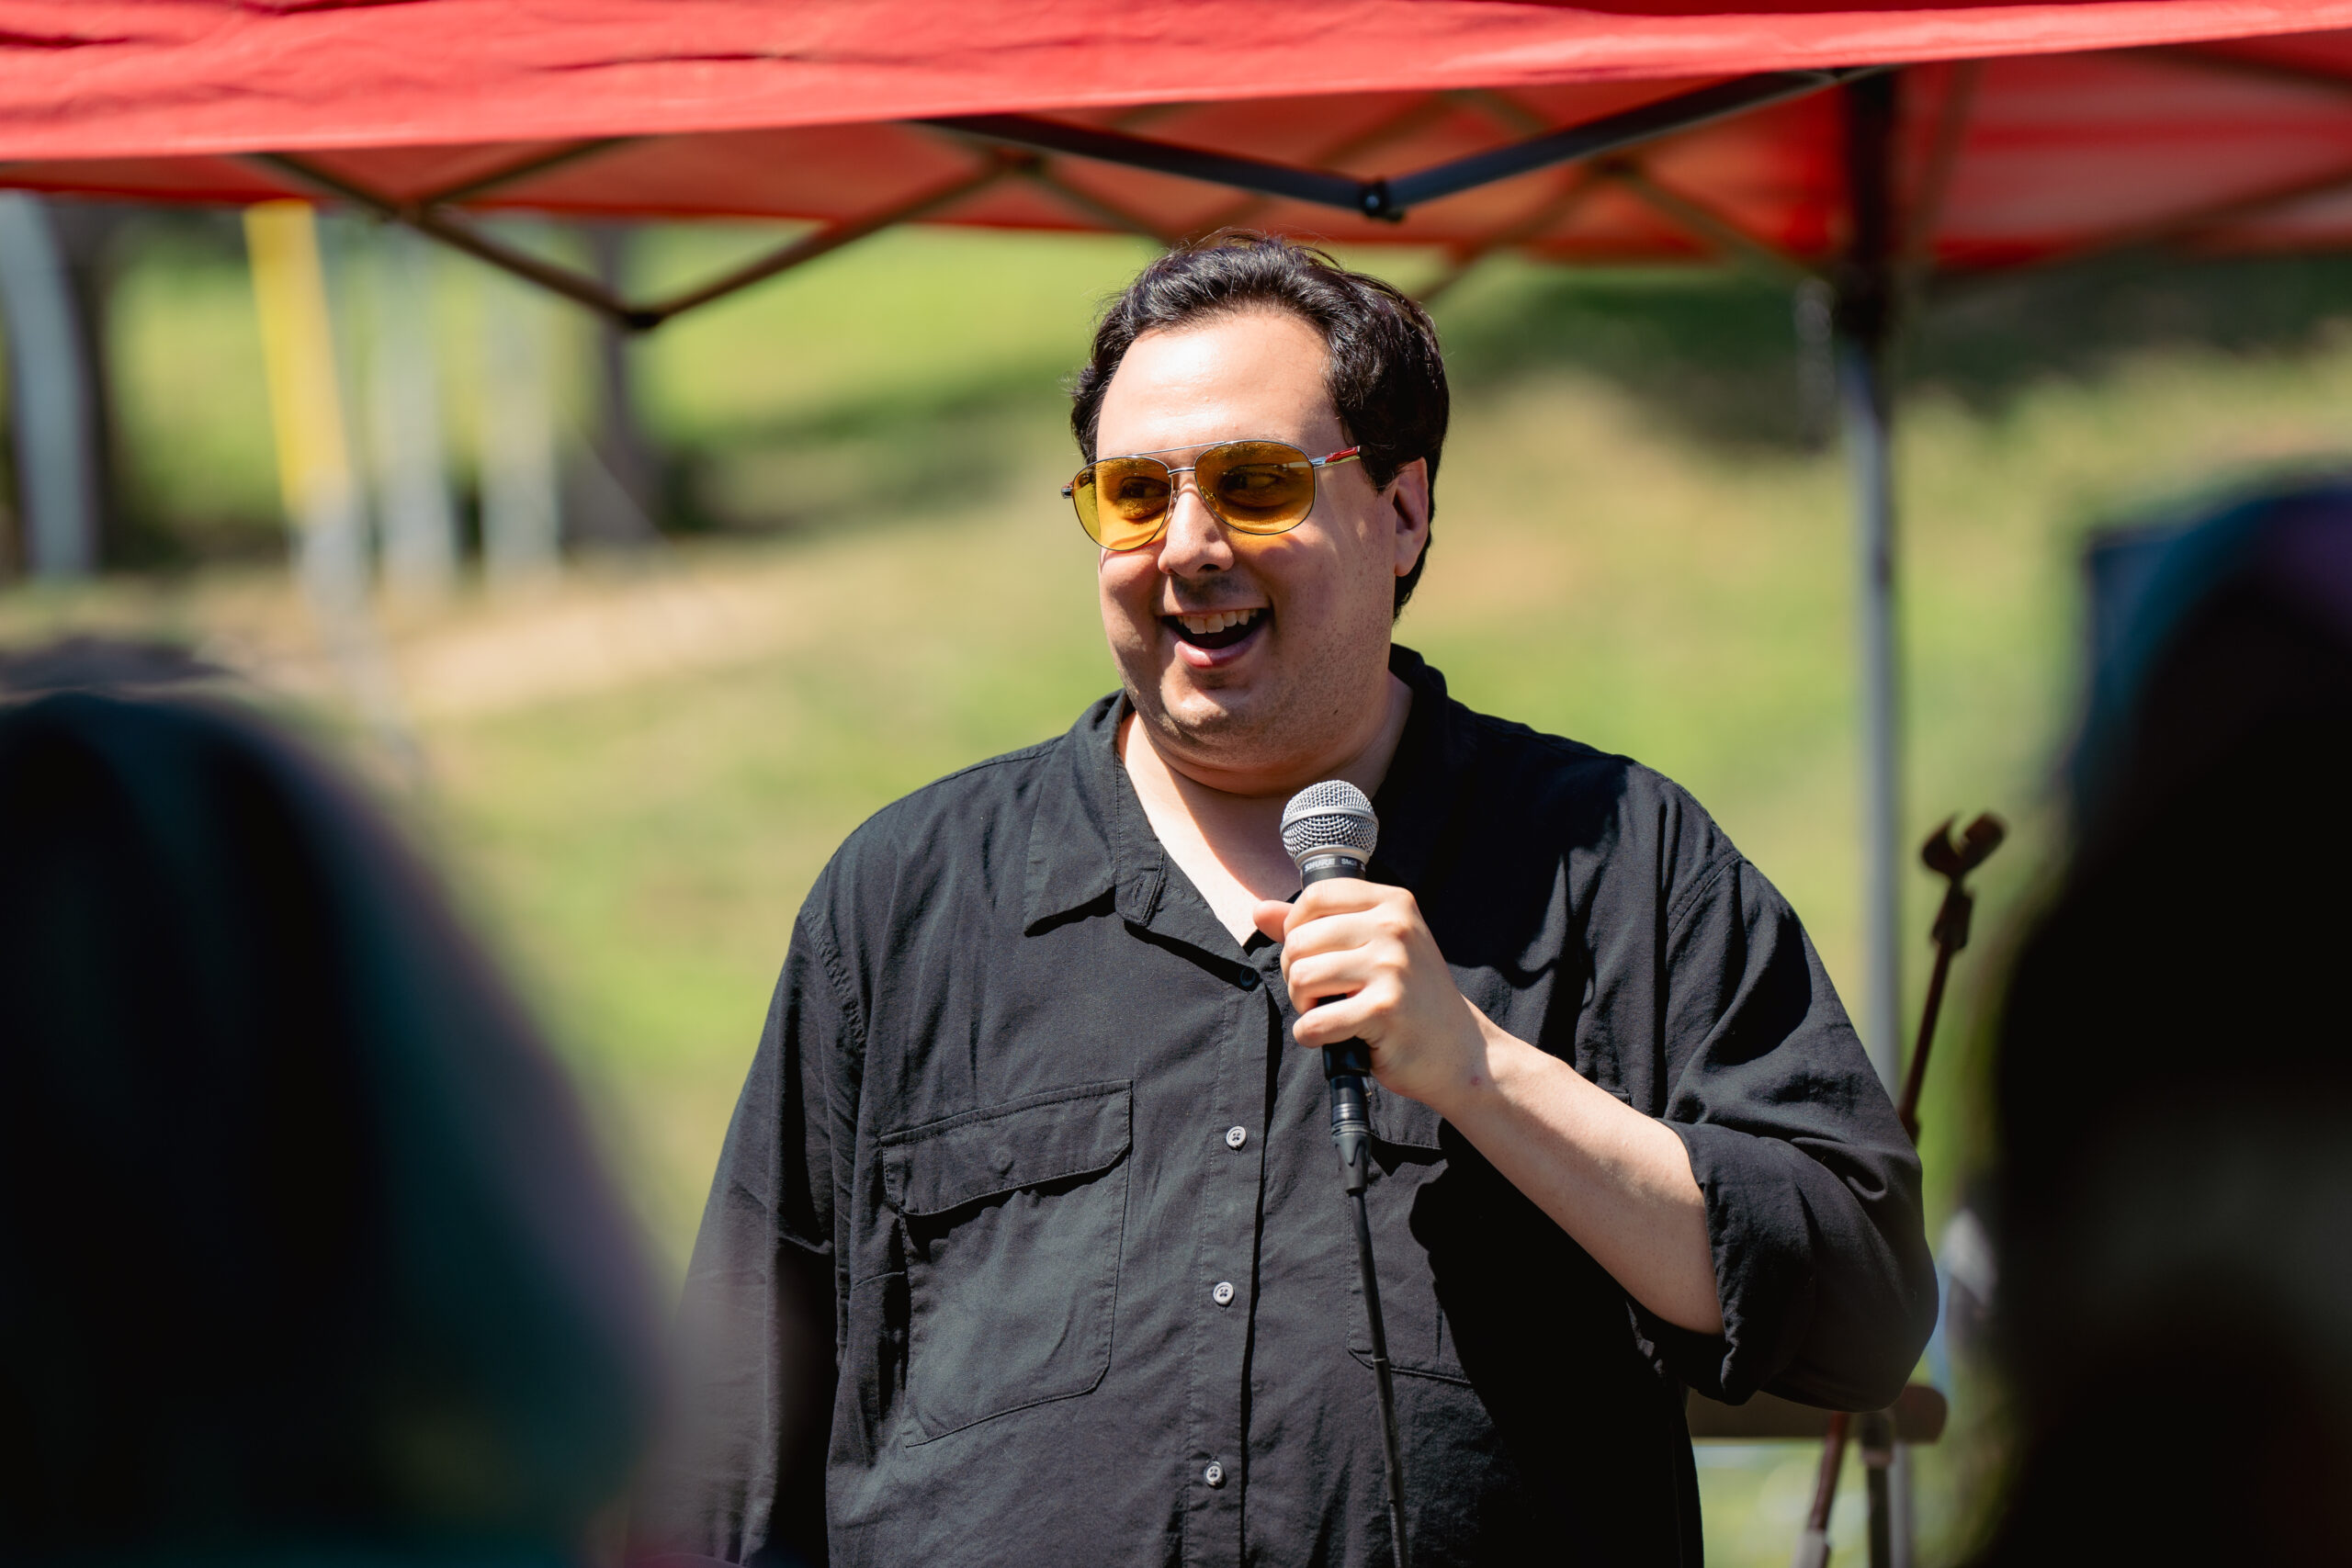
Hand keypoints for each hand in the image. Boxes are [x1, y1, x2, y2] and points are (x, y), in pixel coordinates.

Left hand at [1249, 881, 1494, 1114]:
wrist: (1460, 1052)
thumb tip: (1259, 909)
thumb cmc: (1409, 998)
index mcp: (1393, 904)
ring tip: (1330, 1013)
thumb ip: (1314, 926)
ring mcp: (1393, 967)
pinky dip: (1312, 1036)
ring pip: (1302, 978)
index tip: (1311, 956)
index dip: (1296, 929)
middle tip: (1322, 996)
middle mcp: (1396, 927)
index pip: (1315, 896)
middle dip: (1297, 975)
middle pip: (1300, 941)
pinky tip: (1334, 1038)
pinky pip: (1315, 1022)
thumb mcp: (1371, 948)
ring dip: (1304, 1006)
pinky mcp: (1386, 1009)